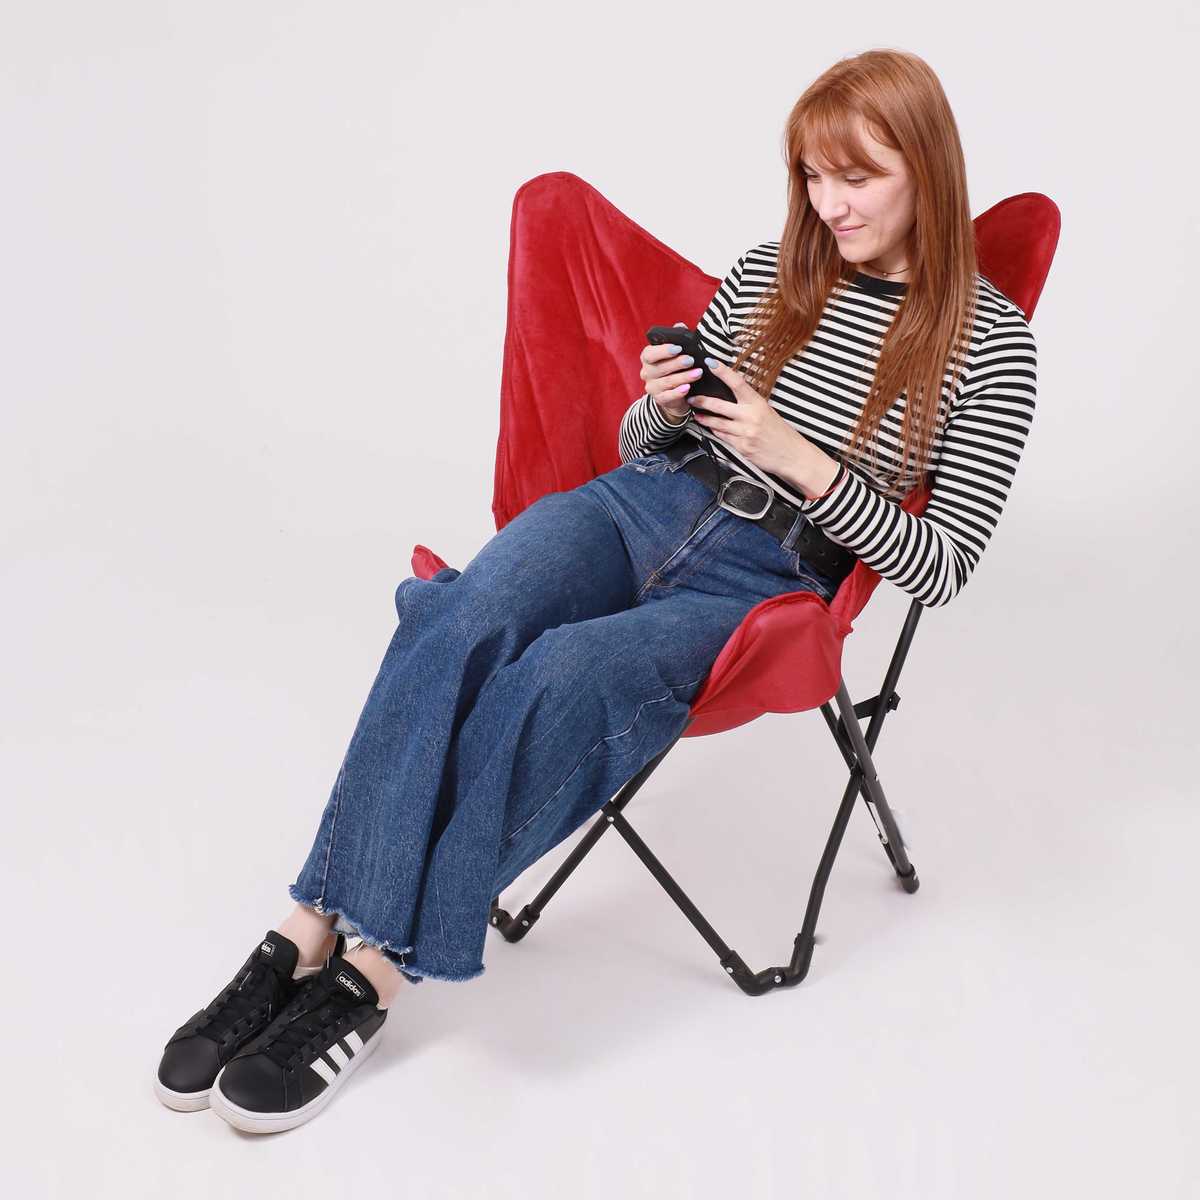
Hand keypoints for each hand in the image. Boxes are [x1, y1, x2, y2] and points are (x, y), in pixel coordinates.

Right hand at [640, 321, 701, 421]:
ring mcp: (652, 387)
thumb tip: (680, 326)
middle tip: (691, 360)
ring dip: (683, 377)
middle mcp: (647, 372)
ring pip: (667, 382)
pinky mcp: (660, 399)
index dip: (663, 351)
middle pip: (659, 368)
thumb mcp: (676, 354)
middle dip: (677, 363)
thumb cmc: (676, 368)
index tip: (678, 348)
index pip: (650, 354)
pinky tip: (688, 388)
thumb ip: (677, 339)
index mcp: (648, 358)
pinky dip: (678, 392)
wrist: (675, 394)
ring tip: (698, 373)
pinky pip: (668, 396)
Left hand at [688, 359, 806, 476]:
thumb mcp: (767, 412)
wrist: (792, 456)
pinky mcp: (742, 447)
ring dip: (704, 419)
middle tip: (691, 398)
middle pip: (719, 405)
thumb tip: (730, 395)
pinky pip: (723, 438)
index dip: (723, 371)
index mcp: (758, 403)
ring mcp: (745, 433)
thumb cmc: (779, 432)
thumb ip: (749, 405)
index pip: (737, 383)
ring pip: (717, 424)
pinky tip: (713, 429)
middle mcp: (750, 417)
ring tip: (697, 415)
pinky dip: (717, 432)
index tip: (710, 362)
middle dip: (701, 401)